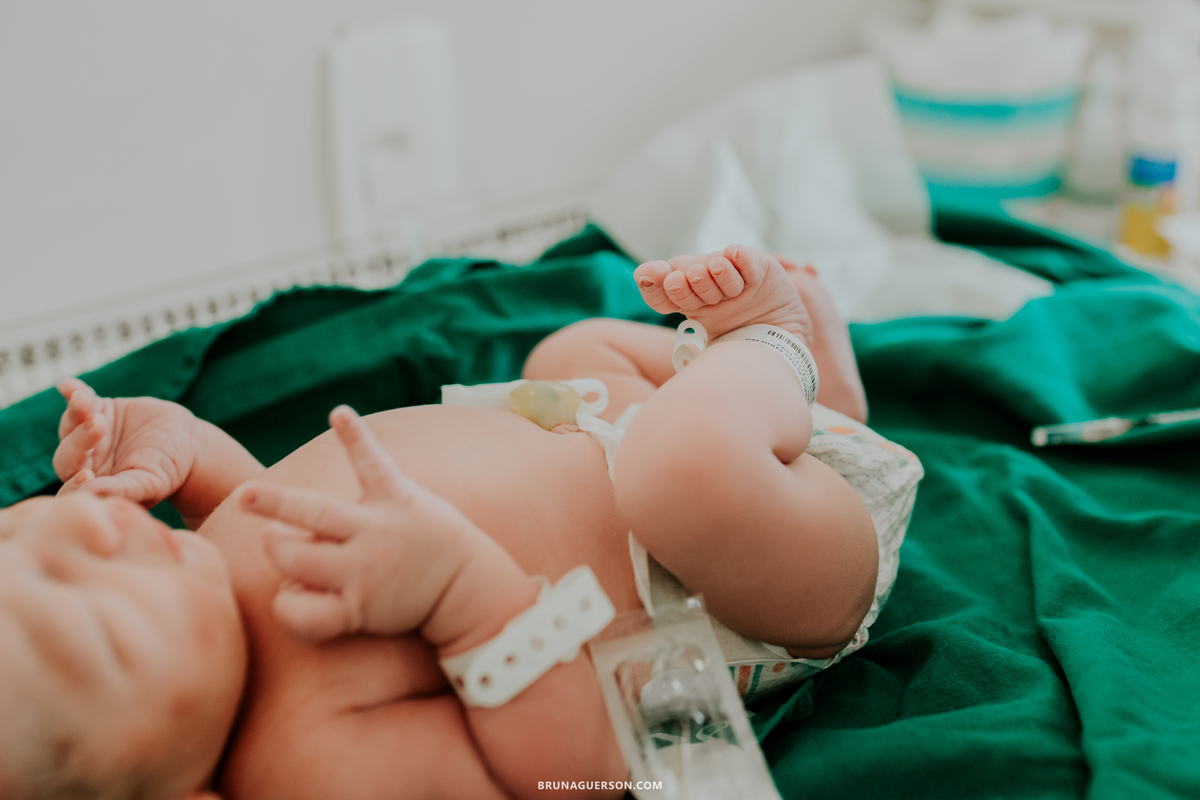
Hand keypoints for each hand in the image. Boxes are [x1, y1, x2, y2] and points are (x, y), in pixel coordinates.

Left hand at [53, 378, 199, 507]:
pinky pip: (79, 400)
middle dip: (79, 440)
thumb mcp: (150, 484)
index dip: (73, 483)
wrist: (185, 441)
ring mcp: (88, 435)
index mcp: (94, 487)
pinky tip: (68, 385)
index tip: (86, 476)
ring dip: (76, 412)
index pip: (73, 489)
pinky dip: (72, 392)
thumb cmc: (169, 470)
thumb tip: (89, 493)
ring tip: (85, 399)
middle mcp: (85, 462)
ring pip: (71, 425)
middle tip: (99, 425)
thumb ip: (121, 490)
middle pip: (68, 453)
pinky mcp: (96, 410)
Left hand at [239, 406, 482, 641]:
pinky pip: (309, 614)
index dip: (354, 436)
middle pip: (314, 512)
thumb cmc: (432, 542)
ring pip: (298, 562)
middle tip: (246, 495)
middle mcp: (374, 533)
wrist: (467, 588)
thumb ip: (369, 496)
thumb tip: (312, 520)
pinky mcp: (359, 608)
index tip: (339, 413)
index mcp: (392, 500)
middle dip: (274, 502)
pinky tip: (290, 595)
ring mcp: (364, 572)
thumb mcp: (412, 501)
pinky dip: (290, 606)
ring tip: (275, 543)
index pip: (371, 462)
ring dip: (278, 550)